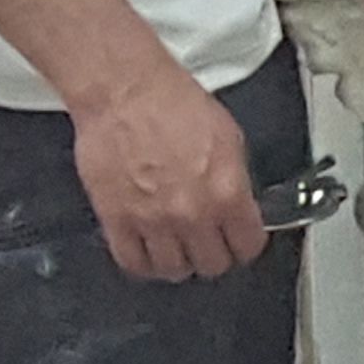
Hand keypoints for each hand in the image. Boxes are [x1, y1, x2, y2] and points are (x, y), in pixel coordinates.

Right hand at [67, 68, 267, 282]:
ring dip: (178, 261)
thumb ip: (235, 180)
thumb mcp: (229, 138)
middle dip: (214, 255)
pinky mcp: (116, 220)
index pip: (247, 245)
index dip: (245, 244)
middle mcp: (192, 213)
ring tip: (178, 248)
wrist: (127, 93)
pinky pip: (133, 262)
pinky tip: (148, 251)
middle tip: (208, 244)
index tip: (240, 241)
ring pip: (173, 270)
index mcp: (227, 192)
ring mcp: (153, 221)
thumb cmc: (174, 103)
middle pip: (212, 264)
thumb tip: (238, 202)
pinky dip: (143, 262)